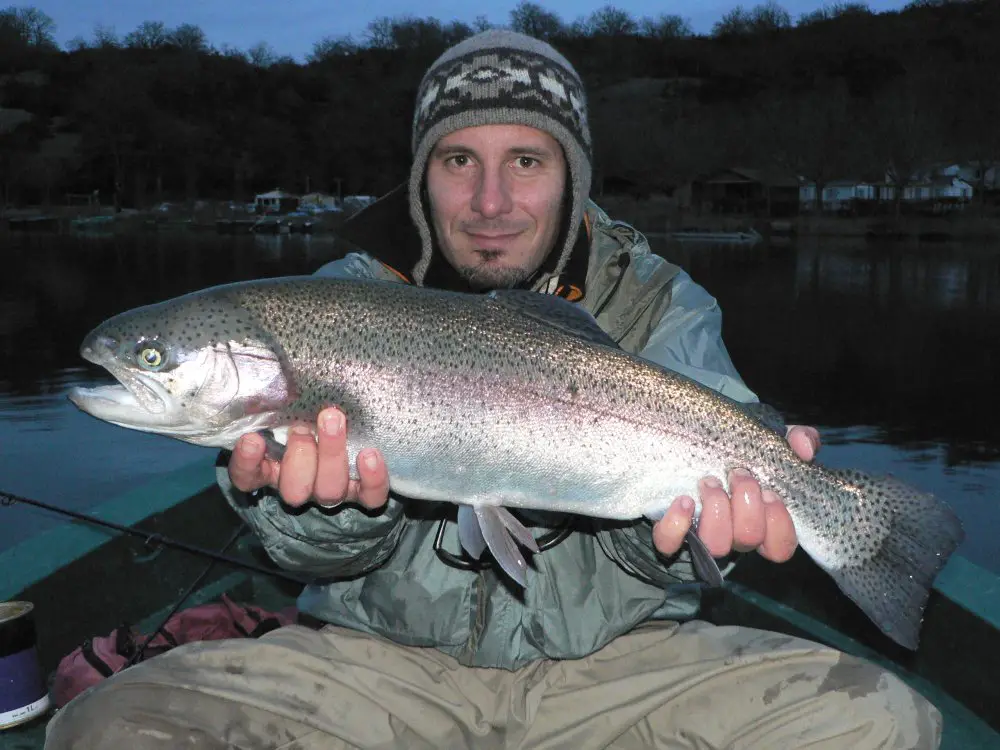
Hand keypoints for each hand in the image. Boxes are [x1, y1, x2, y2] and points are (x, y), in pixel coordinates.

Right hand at [228, 407, 389, 509]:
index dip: (247, 464)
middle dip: (299, 457)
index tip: (252, 439)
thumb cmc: (311, 411)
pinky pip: (370, 497)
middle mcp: (301, 485)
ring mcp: (332, 491)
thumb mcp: (290, 403)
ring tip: (333, 419)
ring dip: (331, 455)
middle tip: (302, 427)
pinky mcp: (364, 493)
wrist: (353, 426)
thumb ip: (276, 397)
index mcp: (273, 468)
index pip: (248, 477)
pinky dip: (372, 479)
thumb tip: (268, 377)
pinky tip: (370, 454)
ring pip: (329, 491)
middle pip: (294, 490)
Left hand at [652, 425, 820, 562]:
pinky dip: (677, 524)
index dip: (779, 524)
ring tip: (709, 482)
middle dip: (746, 505)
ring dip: (717, 511)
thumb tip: (804, 447)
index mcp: (759, 521)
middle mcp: (732, 535)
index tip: (770, 492)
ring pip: (716, 545)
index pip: (781, 546)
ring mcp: (699, 537)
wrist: (683, 450)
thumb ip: (796, 440)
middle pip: (748, 539)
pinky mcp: (668, 534)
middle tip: (737, 474)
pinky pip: (669, 543)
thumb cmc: (731, 454)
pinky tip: (683, 501)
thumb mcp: (765, 441)